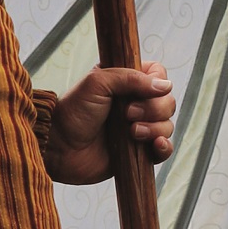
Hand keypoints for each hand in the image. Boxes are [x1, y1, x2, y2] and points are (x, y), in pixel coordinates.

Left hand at [44, 64, 175, 184]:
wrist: (60, 147)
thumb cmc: (73, 112)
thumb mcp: (98, 83)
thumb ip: (131, 78)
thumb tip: (166, 86)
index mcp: (127, 83)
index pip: (159, 76)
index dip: (157, 83)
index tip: (139, 92)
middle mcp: (136, 104)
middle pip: (167, 102)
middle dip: (154, 109)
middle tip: (127, 114)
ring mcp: (139, 128)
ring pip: (167, 125)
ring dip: (154, 128)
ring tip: (131, 133)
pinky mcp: (139, 152)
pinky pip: (164, 149)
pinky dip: (165, 146)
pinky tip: (155, 145)